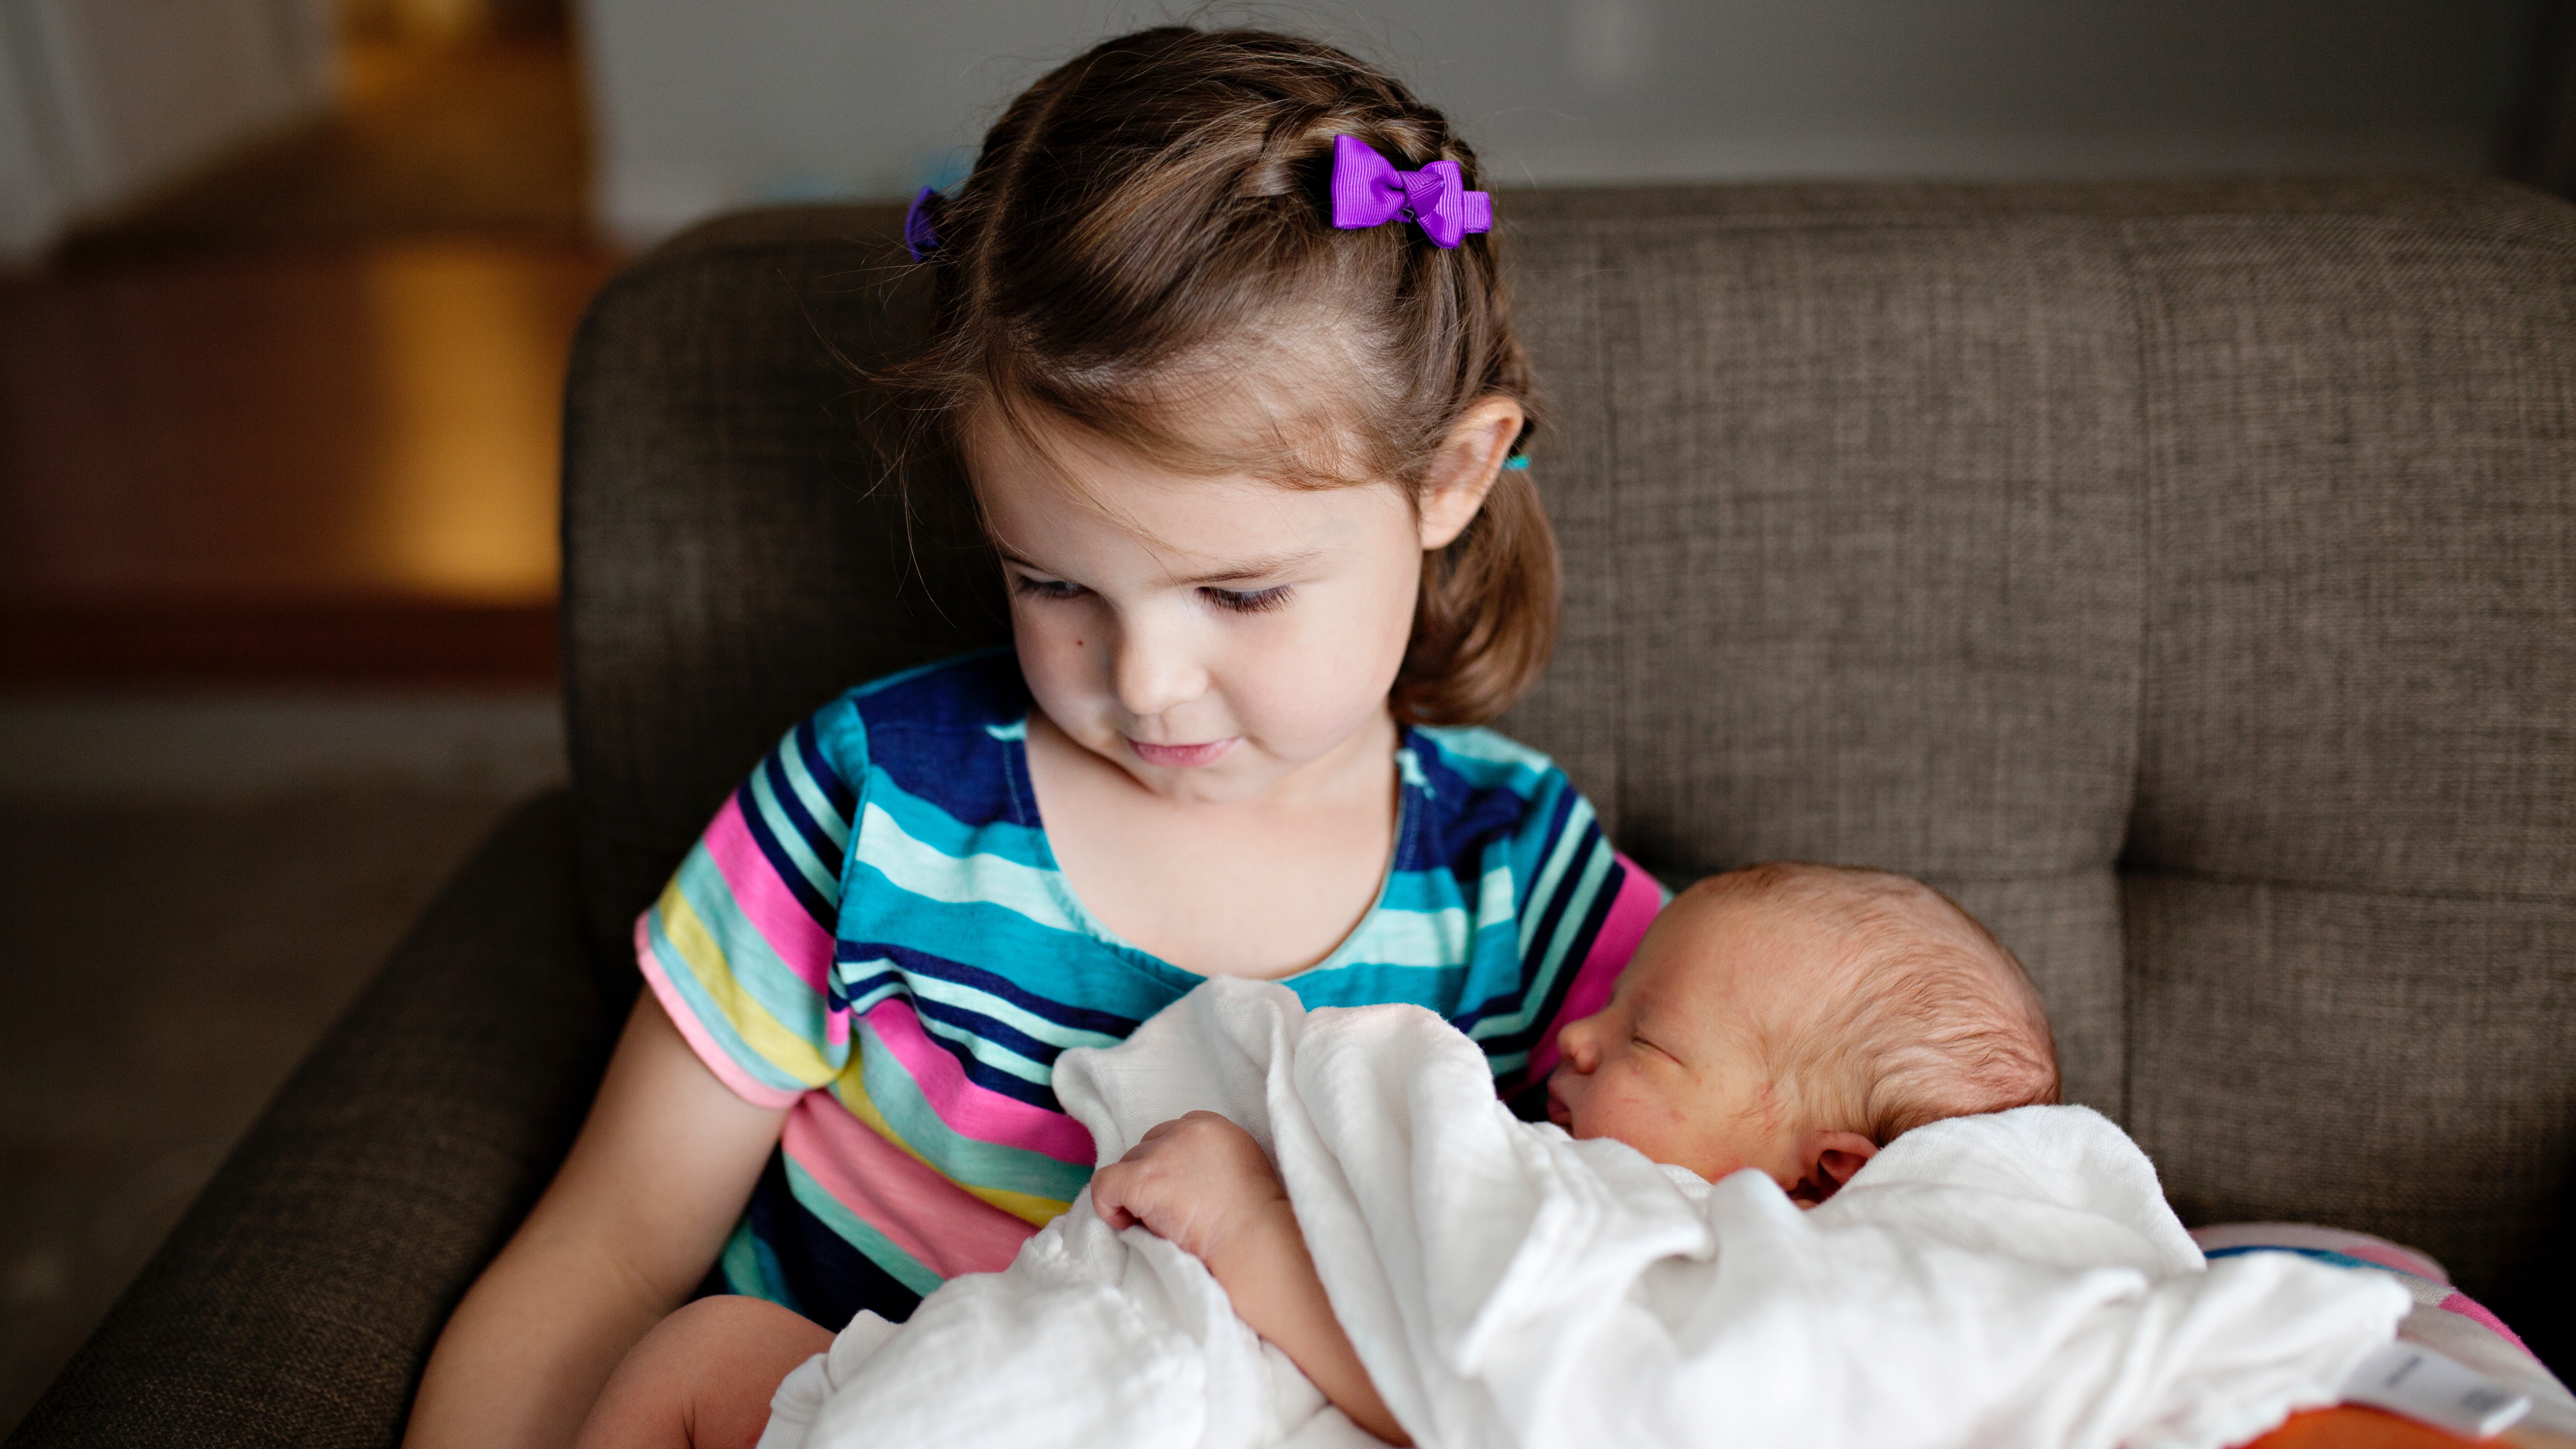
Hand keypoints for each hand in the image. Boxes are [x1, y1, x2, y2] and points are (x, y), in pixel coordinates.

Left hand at [1089, 1111, 1288, 1266]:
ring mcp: (1163, 1154)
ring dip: (1134, 1194)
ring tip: (1157, 1222)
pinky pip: (1104, 1185)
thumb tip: (1178, 1178)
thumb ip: (1209, 1161)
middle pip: (1146, 1148)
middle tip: (1166, 1212)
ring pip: (1126, 1165)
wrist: (1254, 1241)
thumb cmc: (1254, 1220)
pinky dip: (1107, 1206)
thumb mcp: (1241, 1169)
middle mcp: (1185, 1130)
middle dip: (1150, 1178)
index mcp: (1212, 1126)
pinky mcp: (1144, 1179)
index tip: (1176, 1193)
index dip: (1167, 1165)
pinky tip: (1127, 1225)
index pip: (1170, 1134)